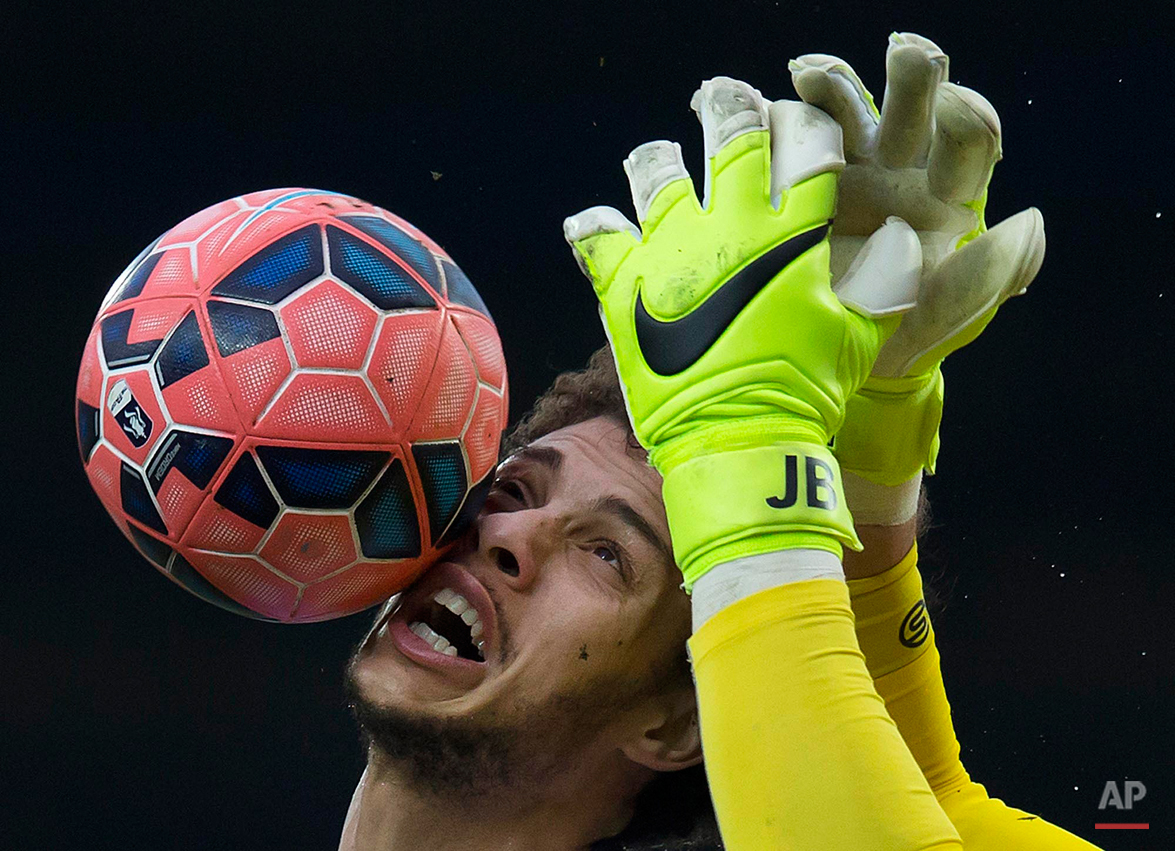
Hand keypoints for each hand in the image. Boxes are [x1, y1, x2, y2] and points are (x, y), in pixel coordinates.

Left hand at [564, 78, 921, 585]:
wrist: (737, 442)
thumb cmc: (806, 392)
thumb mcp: (858, 337)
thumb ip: (881, 281)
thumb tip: (898, 235)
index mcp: (791, 235)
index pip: (806, 148)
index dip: (806, 127)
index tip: (799, 125)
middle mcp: (728, 228)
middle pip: (731, 140)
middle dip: (731, 109)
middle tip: (724, 100)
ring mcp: (670, 252)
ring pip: (657, 176)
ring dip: (660, 161)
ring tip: (661, 159)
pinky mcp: (623, 286)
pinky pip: (597, 237)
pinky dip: (596, 225)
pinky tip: (598, 221)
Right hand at [790, 33, 1045, 487]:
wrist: (830, 361)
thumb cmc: (905, 338)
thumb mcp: (948, 316)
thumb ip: (985, 276)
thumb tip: (1028, 223)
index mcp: (946, 197)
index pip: (967, 146)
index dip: (966, 121)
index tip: (955, 104)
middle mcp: (898, 170)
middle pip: (909, 108)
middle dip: (911, 78)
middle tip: (903, 52)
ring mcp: (842, 172)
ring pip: (842, 111)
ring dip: (828, 87)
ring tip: (806, 75)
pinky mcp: (790, 183)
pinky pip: (782, 140)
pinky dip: (766, 117)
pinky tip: (747, 111)